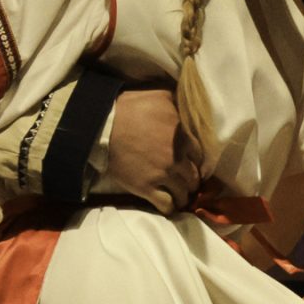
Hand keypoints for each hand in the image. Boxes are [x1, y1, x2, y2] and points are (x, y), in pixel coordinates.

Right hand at [98, 88, 200, 212]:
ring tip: (179, 196)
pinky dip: (170, 208)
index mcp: (183, 138)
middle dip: (192, 180)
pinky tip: (169, 207)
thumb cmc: (131, 107)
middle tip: (186, 181)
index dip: (196, 161)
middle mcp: (177, 159)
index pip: (201, 156)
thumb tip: (188, 102)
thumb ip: (180, 102)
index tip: (192, 164)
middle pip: (194, 177)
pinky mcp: (145, 187)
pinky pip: (165, 205)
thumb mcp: (161, 96)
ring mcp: (161, 175)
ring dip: (183, 195)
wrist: (102, 125)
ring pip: (183, 193)